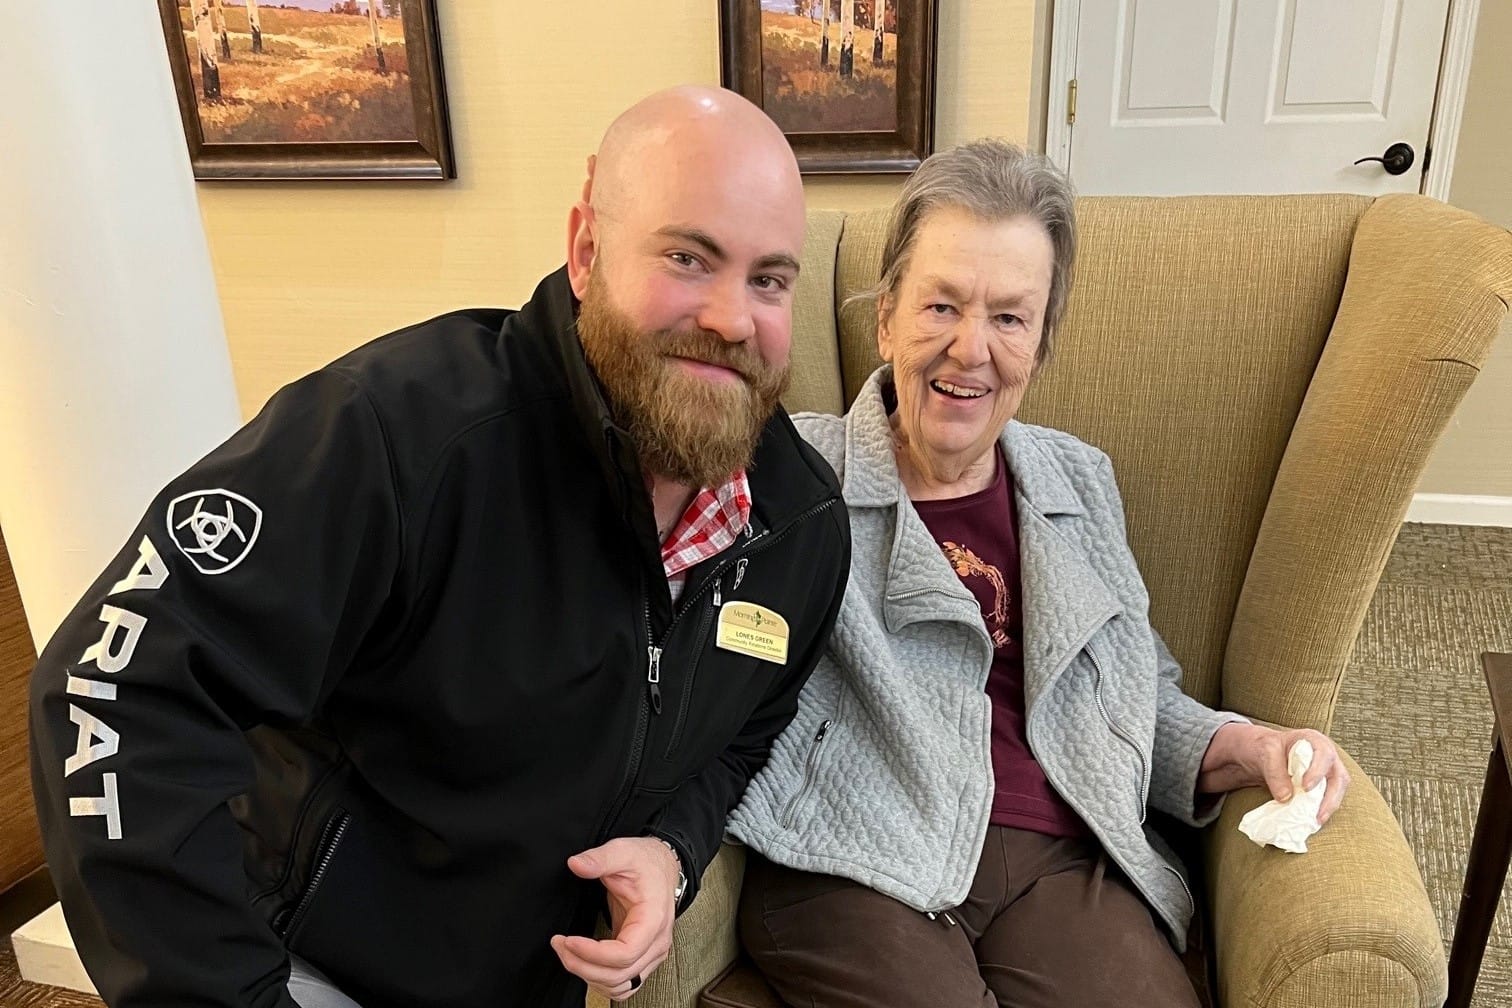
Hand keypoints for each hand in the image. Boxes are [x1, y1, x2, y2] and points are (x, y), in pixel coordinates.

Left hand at [550, 836, 679, 1001]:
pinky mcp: (643, 958)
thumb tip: (576, 864)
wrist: (662, 867)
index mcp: (654, 919)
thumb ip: (599, 858)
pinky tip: (585, 965)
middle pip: (619, 975)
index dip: (593, 954)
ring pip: (620, 985)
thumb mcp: (622, 852)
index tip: (568, 940)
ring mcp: (652, 953)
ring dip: (589, 976)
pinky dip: (601, 981)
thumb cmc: (645, 862)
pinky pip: (624, 984)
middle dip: (582, 965)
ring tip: (567, 953)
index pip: (625, 954)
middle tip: (559, 944)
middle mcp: (657, 942)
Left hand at [1198, 722, 1350, 823]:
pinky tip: (1312, 820)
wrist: (1262, 754)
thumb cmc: (1265, 748)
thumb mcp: (1265, 753)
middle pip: (1339, 777)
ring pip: (1337, 791)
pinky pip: (1327, 798)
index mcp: (1314, 741)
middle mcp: (1326, 756)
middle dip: (1331, 798)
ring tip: (1316, 821)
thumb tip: (1286, 797)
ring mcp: (1326, 772)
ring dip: (1329, 807)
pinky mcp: (1322, 786)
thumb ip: (1275, 772)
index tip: (1306, 787)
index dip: (1318, 772)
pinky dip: (1321, 809)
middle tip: (1319, 815)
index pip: (1324, 755)